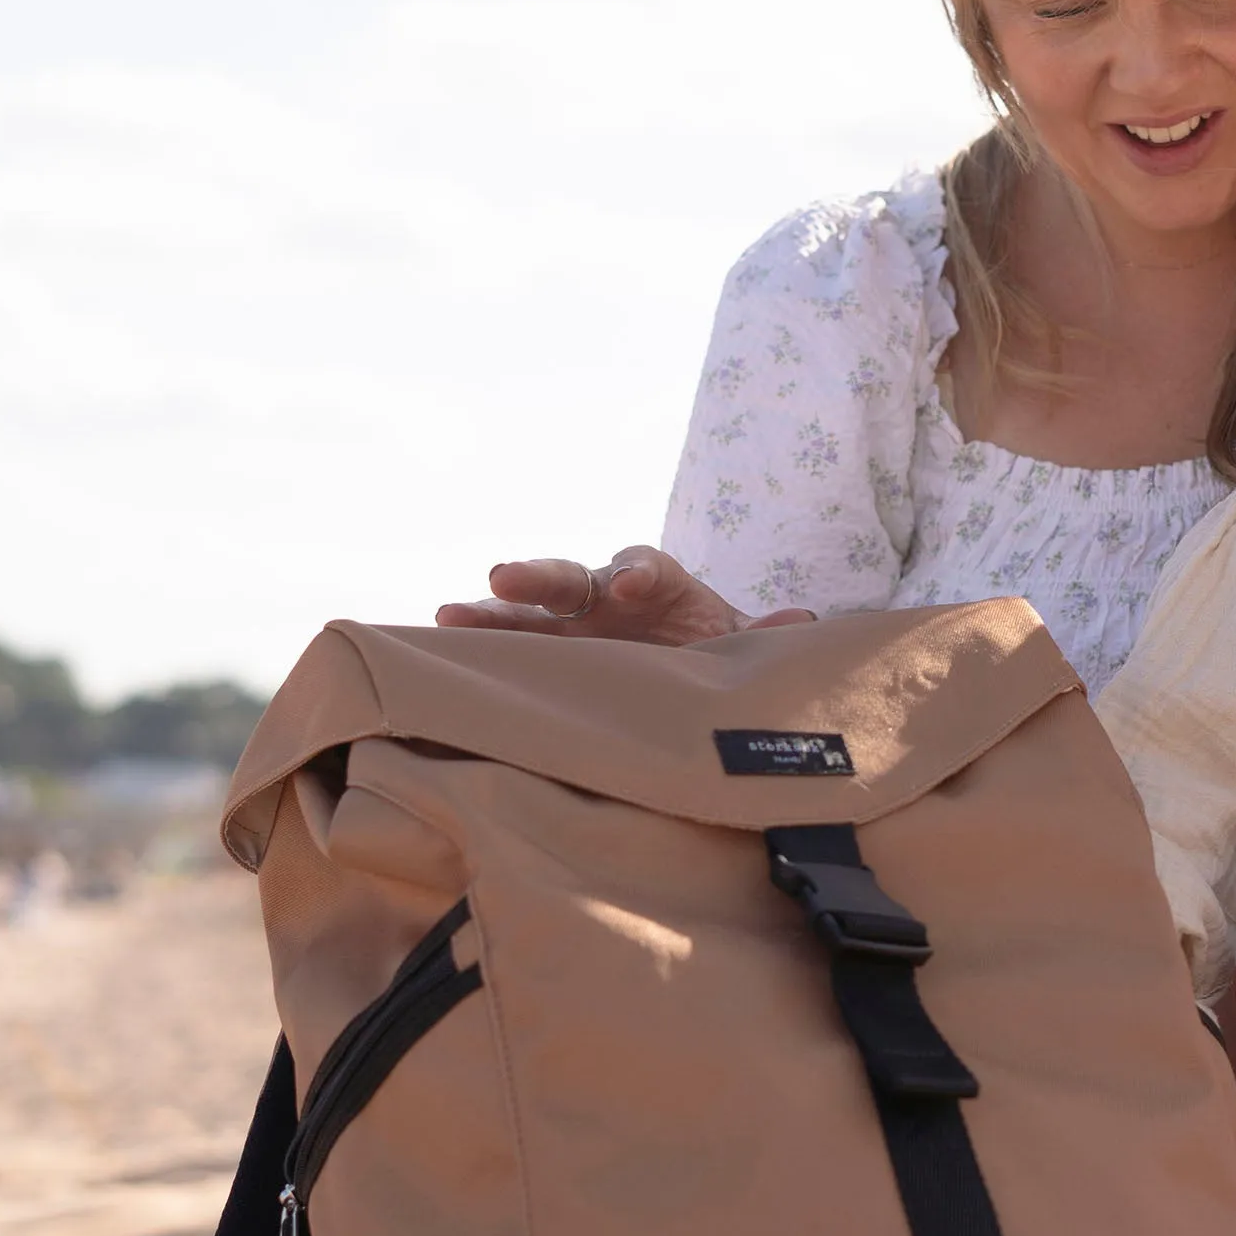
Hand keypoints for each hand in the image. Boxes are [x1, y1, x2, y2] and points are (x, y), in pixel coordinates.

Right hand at [434, 548, 814, 646]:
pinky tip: (434, 654)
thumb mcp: (740, 644)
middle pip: (570, 577)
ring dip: (488, 616)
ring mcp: (568, 625)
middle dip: (538, 576)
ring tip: (447, 619)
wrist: (687, 670)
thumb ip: (763, 635)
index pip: (646, 565)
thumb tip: (801, 624)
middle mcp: (604, 594)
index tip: (631, 584)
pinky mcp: (545, 656)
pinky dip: (477, 652)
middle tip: (502, 578)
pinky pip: (507, 650)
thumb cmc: (711, 649)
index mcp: (658, 582)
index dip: (637, 571)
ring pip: (525, 614)